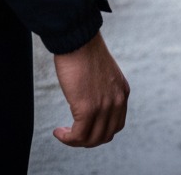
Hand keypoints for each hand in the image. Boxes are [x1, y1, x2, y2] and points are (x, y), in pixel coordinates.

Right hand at [52, 32, 129, 147]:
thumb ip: (103, 89)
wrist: (78, 39)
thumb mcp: (103, 73)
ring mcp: (104, 106)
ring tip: (64, 134)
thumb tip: (90, 102)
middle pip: (105, 135)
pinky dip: (67, 138)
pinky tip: (58, 132)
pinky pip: (78, 135)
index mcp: (122, 92)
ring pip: (91, 139)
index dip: (99, 131)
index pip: (116, 124)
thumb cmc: (85, 51)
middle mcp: (117, 101)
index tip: (84, 128)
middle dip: (87, 139)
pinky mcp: (87, 109)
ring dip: (76, 141)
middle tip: (72, 134)